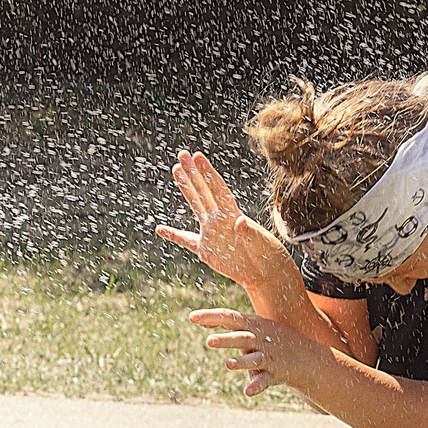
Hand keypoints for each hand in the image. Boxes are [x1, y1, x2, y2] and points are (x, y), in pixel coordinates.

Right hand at [157, 151, 298, 296]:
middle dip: (193, 172)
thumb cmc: (267, 257)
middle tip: (182, 154)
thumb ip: (249, 233)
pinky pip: (185, 240)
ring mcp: (211, 233)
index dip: (207, 172)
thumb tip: (240, 221)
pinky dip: (173, 235)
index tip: (197, 156)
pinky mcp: (206, 250)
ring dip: (186, 188)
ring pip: (195, 205)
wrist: (265, 273)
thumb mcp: (260, 244)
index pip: (217, 189)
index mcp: (232, 215)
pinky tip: (160, 229)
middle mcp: (220, 219)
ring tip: (176, 170)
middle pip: (203, 190)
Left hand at [189, 307, 323, 397]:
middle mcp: (260, 339)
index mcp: (253, 325)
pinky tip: (247, 391)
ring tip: (228, 364)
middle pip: (241, 338)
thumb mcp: (252, 327)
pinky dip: (256, 386)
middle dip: (226, 340)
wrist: (306, 356)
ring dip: (241, 362)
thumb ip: (228, 324)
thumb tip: (200, 320)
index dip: (211, 317)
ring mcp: (268, 356)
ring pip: (253, 359)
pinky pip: (264, 380)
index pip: (230, 318)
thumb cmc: (271, 338)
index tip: (191, 317)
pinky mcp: (275, 373)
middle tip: (209, 341)